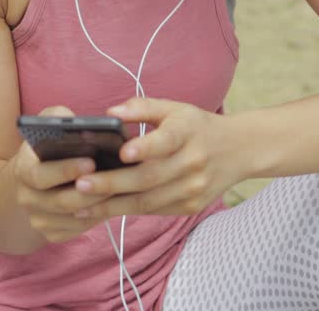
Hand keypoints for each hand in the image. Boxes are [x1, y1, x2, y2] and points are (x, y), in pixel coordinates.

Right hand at [10, 106, 113, 244]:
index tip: (91, 161)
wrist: (33, 179)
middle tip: (115, 180)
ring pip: (73, 218)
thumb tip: (78, 123)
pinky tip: (113, 204)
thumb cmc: (47, 145)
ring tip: (122, 191)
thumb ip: (59, 117)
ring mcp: (38, 218)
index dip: (65, 170)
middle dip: (90, 191)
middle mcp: (26, 198)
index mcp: (23, 170)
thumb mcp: (47, 124)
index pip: (40, 175)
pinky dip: (96, 218)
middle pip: (60, 202)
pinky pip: (77, 230)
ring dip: (98, 206)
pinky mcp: (51, 233)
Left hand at [72, 98, 245, 219]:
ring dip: (112, 206)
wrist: (239, 150)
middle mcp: (192, 163)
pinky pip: (154, 211)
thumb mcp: (175, 108)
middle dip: (112, 183)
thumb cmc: (197, 127)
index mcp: (188, 132)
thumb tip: (110, 111)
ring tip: (80, 204)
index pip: (167, 140)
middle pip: (148, 178)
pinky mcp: (190, 207)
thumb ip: (143, 107)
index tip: (122, 152)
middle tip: (80, 184)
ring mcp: (193, 189)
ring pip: (148, 202)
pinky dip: (126, 212)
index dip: (145, 148)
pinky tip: (102, 210)